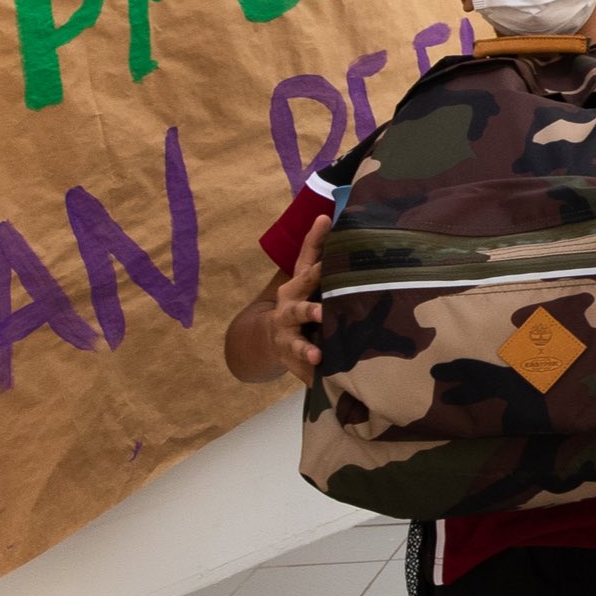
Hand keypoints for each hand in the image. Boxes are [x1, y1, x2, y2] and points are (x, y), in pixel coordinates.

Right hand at [266, 228, 326, 383]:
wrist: (268, 338)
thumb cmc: (298, 299)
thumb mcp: (303, 276)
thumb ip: (316, 249)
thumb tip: (327, 214)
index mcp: (296, 288)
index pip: (307, 268)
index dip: (317, 252)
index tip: (328, 238)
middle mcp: (289, 311)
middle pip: (300, 309)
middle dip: (312, 310)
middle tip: (323, 312)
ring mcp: (287, 337)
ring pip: (296, 343)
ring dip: (306, 349)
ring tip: (316, 355)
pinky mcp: (292, 359)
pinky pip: (302, 370)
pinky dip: (311, 376)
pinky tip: (319, 381)